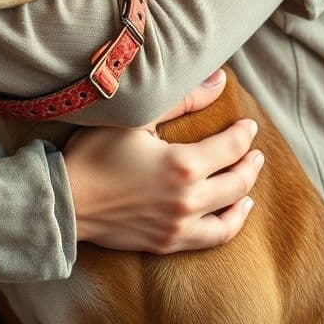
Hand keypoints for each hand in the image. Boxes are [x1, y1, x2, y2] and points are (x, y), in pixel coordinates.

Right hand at [63, 69, 262, 252]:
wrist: (68, 199)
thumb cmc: (97, 152)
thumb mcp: (138, 117)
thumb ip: (182, 100)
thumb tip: (219, 81)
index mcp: (183, 164)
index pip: (230, 148)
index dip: (243, 134)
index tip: (248, 124)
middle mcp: (189, 199)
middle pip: (237, 181)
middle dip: (250, 164)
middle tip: (255, 150)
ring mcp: (180, 225)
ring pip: (230, 215)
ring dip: (245, 195)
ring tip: (250, 182)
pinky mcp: (168, 242)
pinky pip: (212, 239)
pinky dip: (229, 225)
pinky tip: (231, 213)